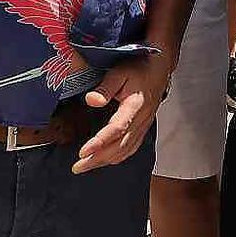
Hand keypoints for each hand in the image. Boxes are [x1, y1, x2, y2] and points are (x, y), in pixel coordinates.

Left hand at [74, 53, 173, 172]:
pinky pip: (131, 148)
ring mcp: (143, 126)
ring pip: (125, 150)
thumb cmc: (138, 69)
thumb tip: (91, 101)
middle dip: (97, 159)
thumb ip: (105, 87)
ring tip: (85, 166)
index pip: (117, 128)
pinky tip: (105, 161)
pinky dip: (117, 157)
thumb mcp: (120, 72)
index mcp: (135, 106)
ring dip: (104, 161)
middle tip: (77, 167)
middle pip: (119, 146)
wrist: (158, 69)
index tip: (83, 152)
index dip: (99, 142)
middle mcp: (141, 120)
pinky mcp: (143, 128)